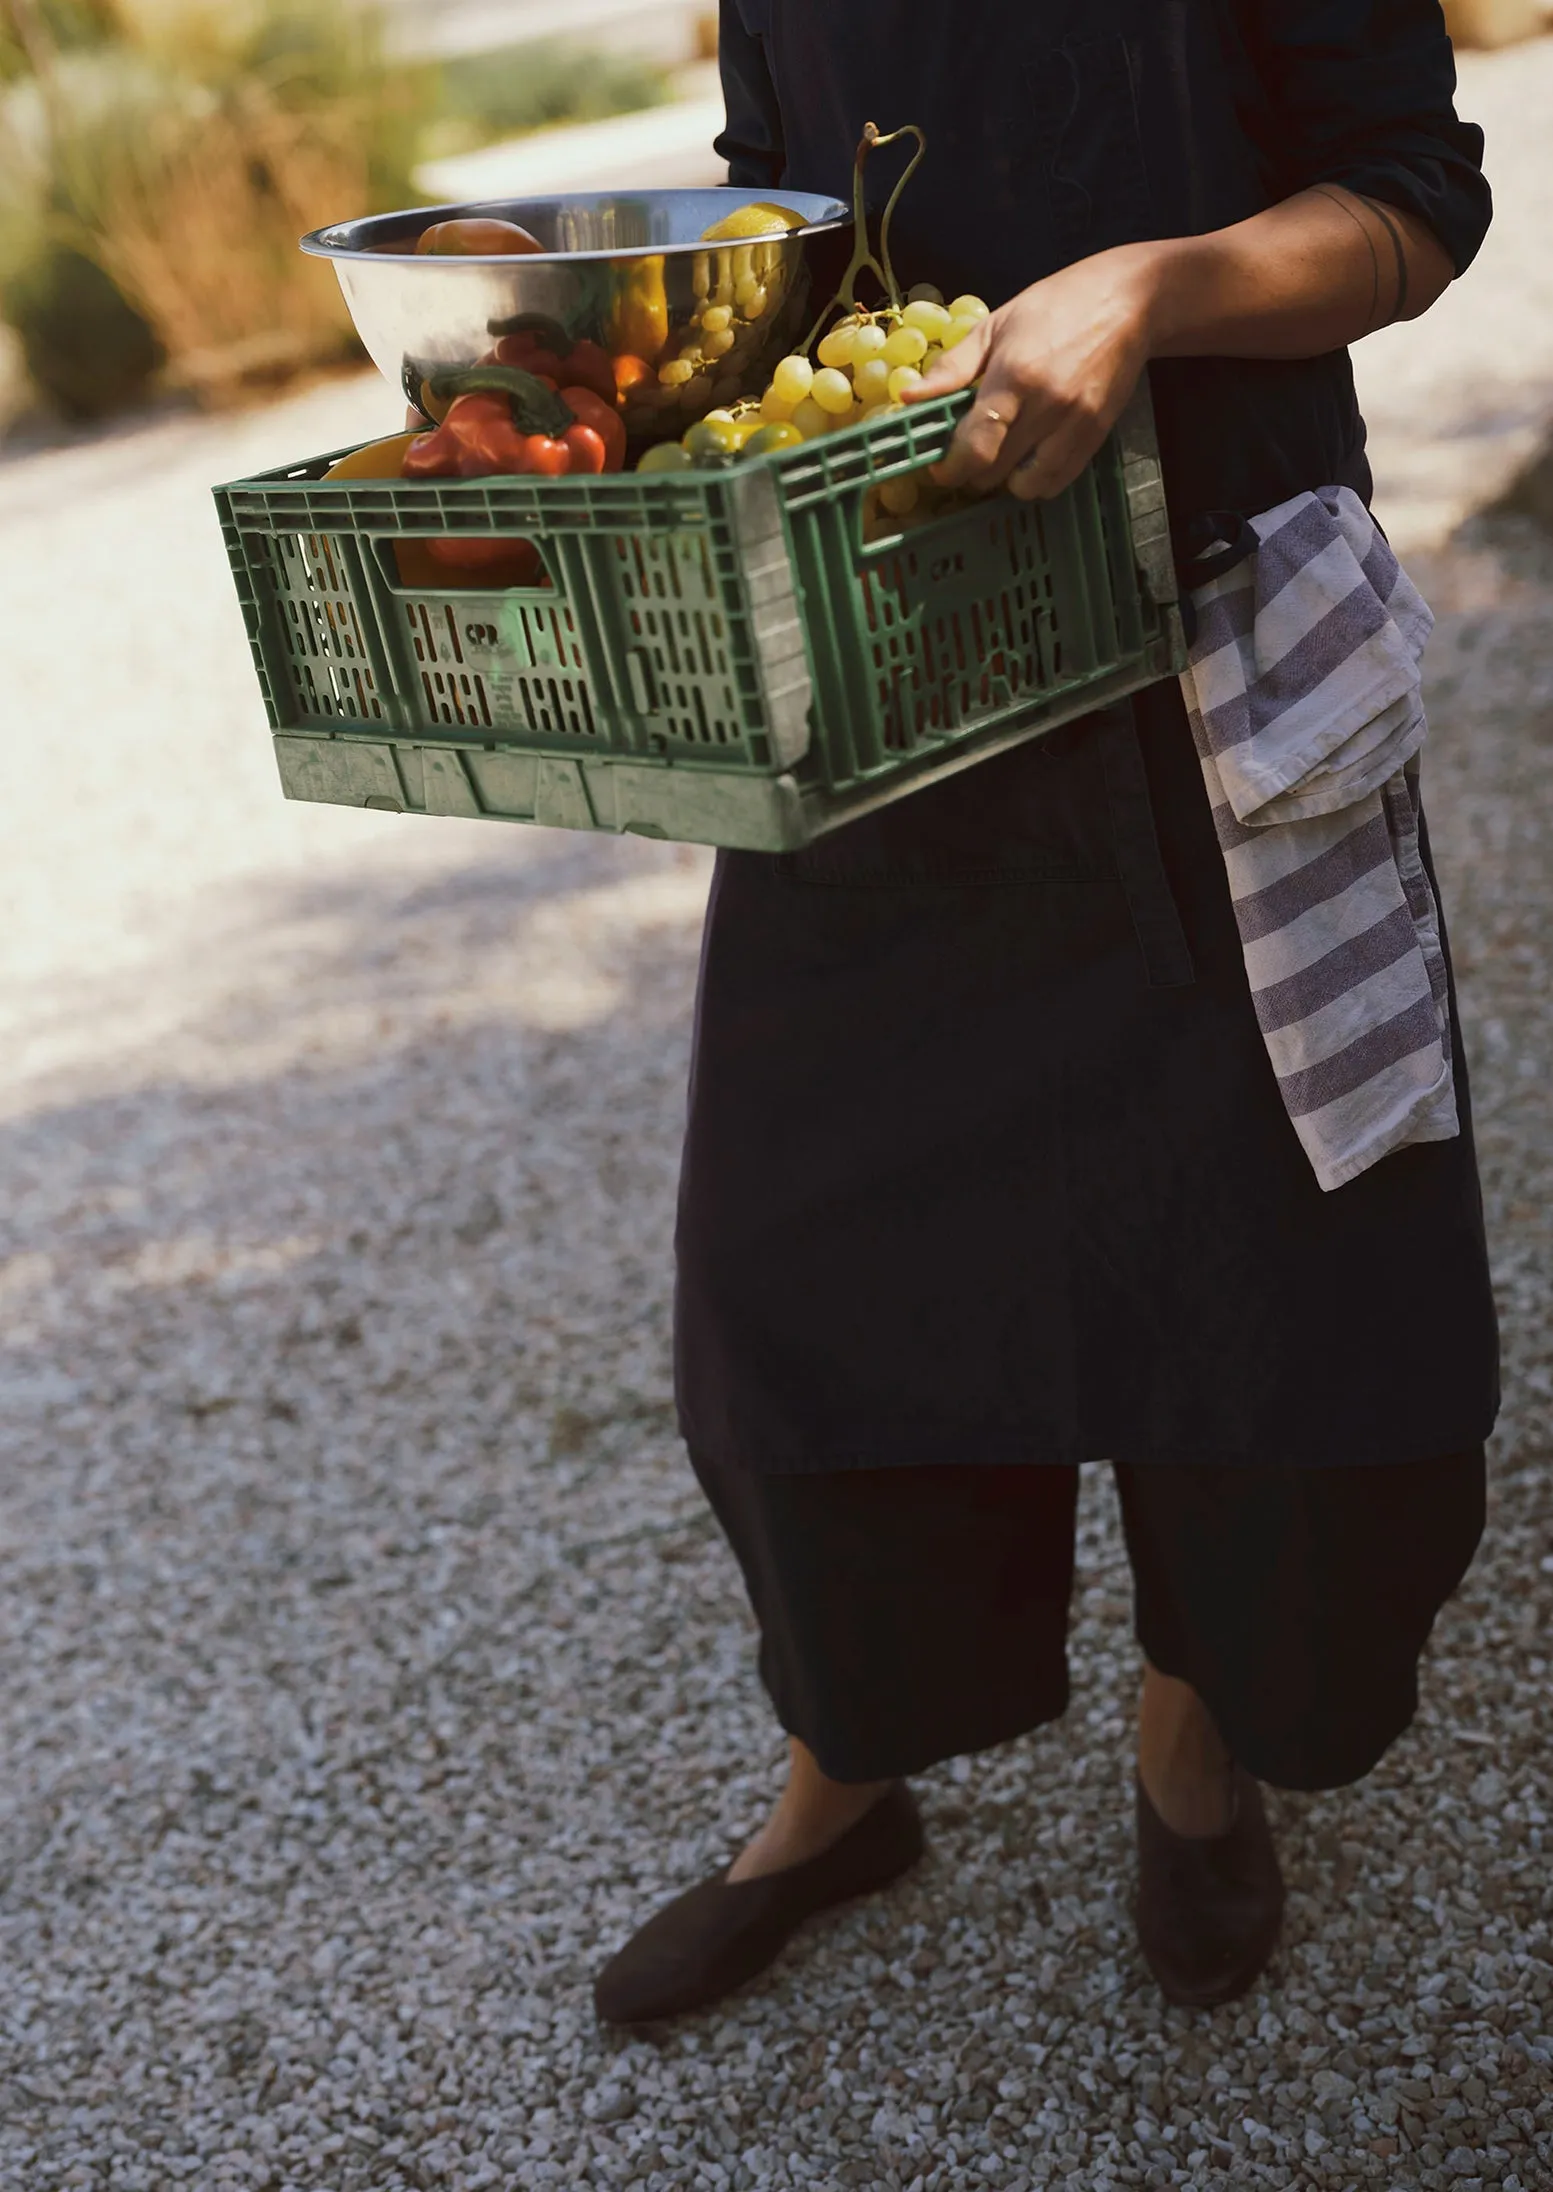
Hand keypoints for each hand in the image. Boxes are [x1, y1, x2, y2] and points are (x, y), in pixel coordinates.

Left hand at [903, 244, 1158, 499]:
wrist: (1130, 301)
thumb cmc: (1056, 306)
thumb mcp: (997, 324)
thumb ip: (952, 368)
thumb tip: (907, 398)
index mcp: (1015, 375)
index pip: (976, 445)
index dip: (951, 467)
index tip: (940, 466)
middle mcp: (1047, 405)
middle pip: (997, 471)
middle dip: (973, 472)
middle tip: (968, 456)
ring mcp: (1076, 424)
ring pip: (1028, 486)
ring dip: (1006, 482)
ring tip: (1002, 458)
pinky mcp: (1097, 435)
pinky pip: (1058, 481)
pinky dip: (1037, 481)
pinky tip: (1030, 459)